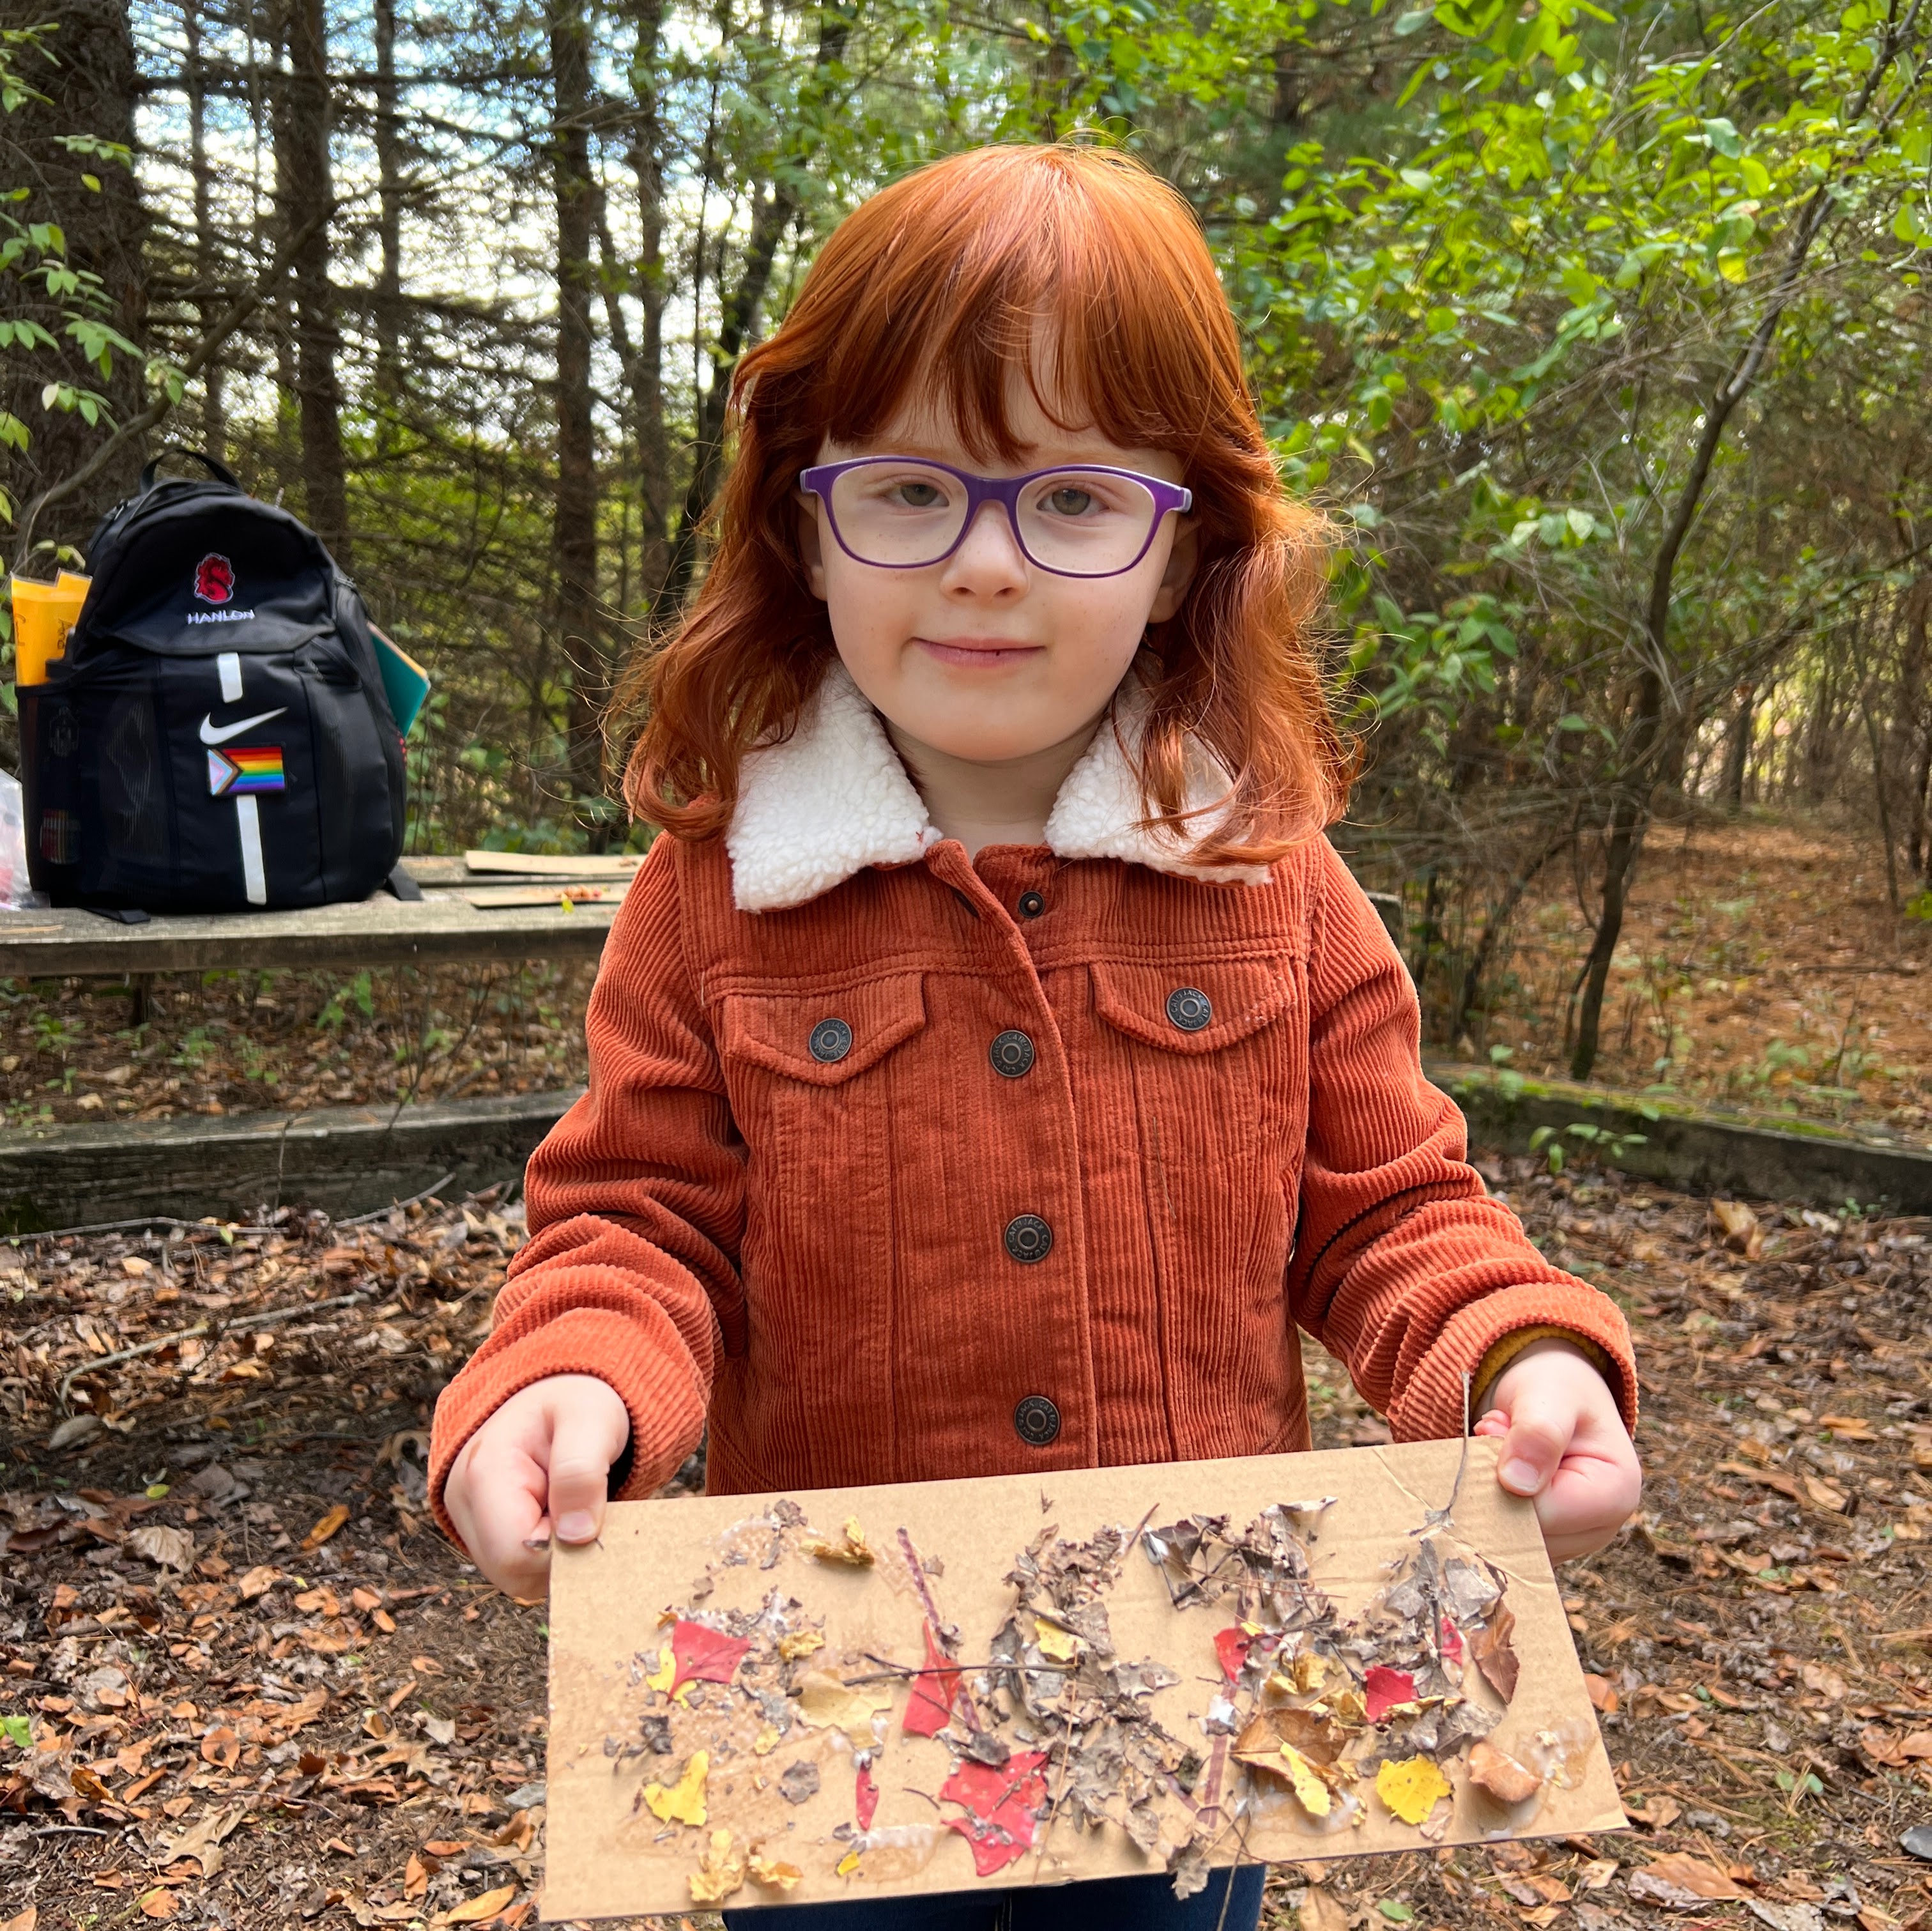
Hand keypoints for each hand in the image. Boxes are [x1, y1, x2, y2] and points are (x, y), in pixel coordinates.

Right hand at [442, 1374, 630, 1600]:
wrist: (557, 1390)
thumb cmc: (576, 1402)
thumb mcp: (591, 1420)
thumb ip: (581, 1472)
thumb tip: (576, 1536)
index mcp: (483, 1473)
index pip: (515, 1554)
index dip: (562, 1550)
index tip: (591, 1516)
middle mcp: (464, 1502)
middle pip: (512, 1574)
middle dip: (561, 1556)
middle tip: (586, 1510)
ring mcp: (469, 1519)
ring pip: (516, 1577)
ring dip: (556, 1556)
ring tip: (573, 1507)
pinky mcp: (482, 1531)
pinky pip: (518, 1568)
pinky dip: (548, 1555)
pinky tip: (562, 1517)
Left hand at [1474, 1338, 1640, 1563]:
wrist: (1556, 1389)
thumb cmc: (1559, 1387)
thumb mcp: (1552, 1395)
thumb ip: (1539, 1433)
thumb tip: (1515, 1483)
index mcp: (1616, 1494)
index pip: (1544, 1514)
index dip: (1504, 1479)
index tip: (1492, 1429)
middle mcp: (1599, 1528)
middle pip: (1523, 1532)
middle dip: (1493, 1483)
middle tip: (1494, 1430)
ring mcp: (1571, 1539)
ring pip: (1507, 1536)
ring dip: (1487, 1489)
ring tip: (1501, 1443)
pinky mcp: (1544, 1538)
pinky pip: (1502, 1534)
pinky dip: (1488, 1499)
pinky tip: (1499, 1466)